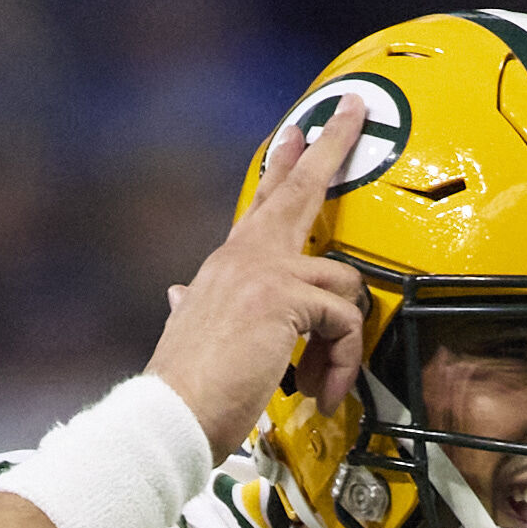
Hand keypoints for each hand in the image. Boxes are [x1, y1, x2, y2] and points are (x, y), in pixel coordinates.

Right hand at [147, 97, 370, 459]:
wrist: (172, 415)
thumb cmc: (189, 387)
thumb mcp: (193, 332)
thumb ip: (191, 304)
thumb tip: (177, 292)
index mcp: (229, 264)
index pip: (262, 203)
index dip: (282, 164)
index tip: (298, 130)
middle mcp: (245, 256)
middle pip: (298, 189)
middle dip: (331, 147)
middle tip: (354, 112)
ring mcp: (264, 271)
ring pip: (343, 284)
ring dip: (344, 343)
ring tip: (324, 382)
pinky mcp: (283, 296)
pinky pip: (343, 319)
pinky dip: (342, 361)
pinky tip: (323, 390)